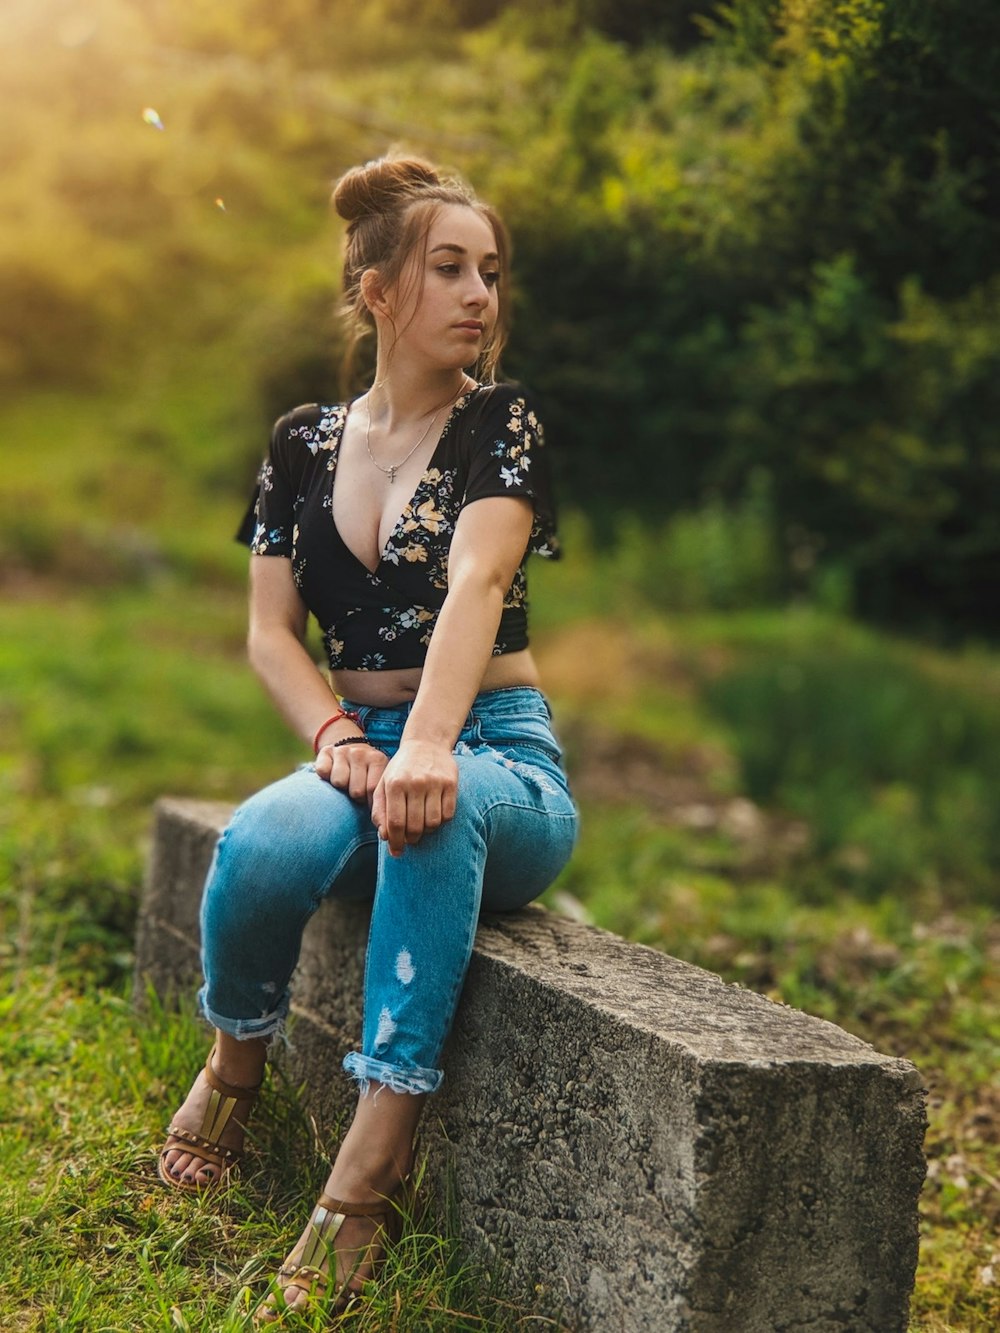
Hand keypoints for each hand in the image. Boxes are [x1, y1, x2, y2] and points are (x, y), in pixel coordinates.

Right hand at [315, 739, 388, 804]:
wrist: (350, 747)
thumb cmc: (367, 772)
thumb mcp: (378, 777)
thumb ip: (381, 793)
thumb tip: (381, 819)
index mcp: (377, 760)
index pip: (372, 790)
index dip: (368, 802)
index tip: (367, 802)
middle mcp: (360, 753)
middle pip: (356, 790)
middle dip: (355, 798)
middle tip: (356, 793)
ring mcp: (342, 751)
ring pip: (338, 782)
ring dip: (340, 788)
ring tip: (345, 784)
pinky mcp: (326, 751)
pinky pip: (323, 771)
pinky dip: (325, 777)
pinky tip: (331, 775)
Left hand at [371, 740, 457, 856]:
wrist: (426, 744)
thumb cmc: (401, 769)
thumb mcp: (384, 784)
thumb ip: (380, 810)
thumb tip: (385, 836)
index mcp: (395, 784)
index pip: (395, 823)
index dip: (396, 842)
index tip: (397, 852)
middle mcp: (415, 783)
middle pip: (415, 826)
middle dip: (411, 839)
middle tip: (410, 839)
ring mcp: (435, 782)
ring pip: (432, 823)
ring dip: (426, 831)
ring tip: (421, 827)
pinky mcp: (451, 783)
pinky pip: (448, 814)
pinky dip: (441, 821)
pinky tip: (433, 815)